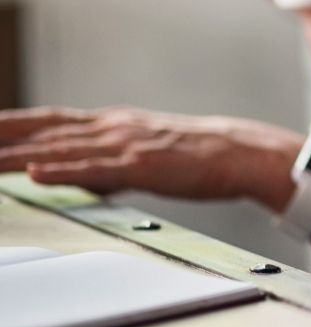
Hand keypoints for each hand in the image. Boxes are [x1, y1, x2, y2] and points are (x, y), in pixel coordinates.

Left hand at [0, 107, 303, 209]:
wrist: (240, 153)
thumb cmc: (199, 156)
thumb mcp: (144, 153)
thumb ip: (106, 163)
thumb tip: (76, 175)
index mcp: (113, 124)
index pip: (49, 121)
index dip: (13, 124)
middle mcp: (112, 128)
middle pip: (43, 130)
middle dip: (4, 135)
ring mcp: (125, 145)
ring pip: (60, 148)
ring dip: (16, 155)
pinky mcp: (141, 166)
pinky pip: (94, 169)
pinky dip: (61, 170)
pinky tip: (36, 173)